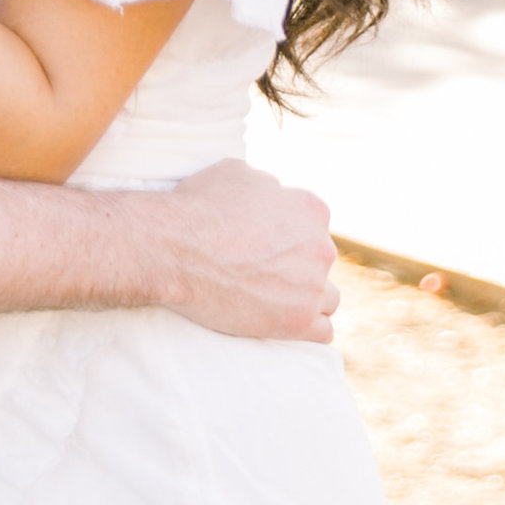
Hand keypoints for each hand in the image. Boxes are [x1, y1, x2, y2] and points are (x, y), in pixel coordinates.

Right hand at [149, 160, 339, 346]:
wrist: (177, 249)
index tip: (265, 246)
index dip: (288, 236)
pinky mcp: (299, 321)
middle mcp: (321, 246)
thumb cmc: (200, 207)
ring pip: (327, 297)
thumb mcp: (238, 172)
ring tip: (275, 302)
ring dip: (306, 298)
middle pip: (319, 260)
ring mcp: (312, 286)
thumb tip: (272, 194)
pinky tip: (285, 325)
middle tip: (262, 273)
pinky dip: (306, 329)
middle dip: (297, 266)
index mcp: (311, 209)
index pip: (312, 225)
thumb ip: (267, 185)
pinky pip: (322, 331)